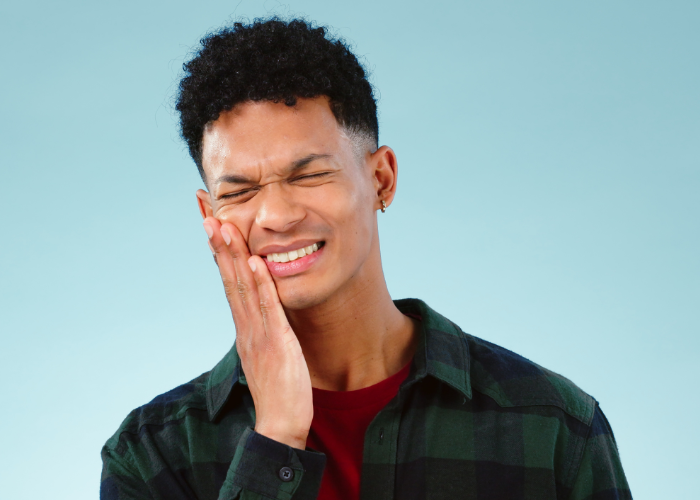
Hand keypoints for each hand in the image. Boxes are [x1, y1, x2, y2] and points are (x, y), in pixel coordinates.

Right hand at [203, 217, 312, 448]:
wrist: (280, 423)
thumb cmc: (278, 387)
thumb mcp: (268, 350)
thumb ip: (264, 326)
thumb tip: (264, 306)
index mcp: (244, 326)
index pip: (229, 281)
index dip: (221, 252)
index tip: (212, 223)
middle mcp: (245, 326)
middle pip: (228, 278)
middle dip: (219, 245)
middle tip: (208, 213)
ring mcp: (257, 334)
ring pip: (242, 288)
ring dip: (233, 256)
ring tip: (224, 226)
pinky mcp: (275, 344)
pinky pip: (268, 310)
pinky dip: (261, 285)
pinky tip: (256, 263)